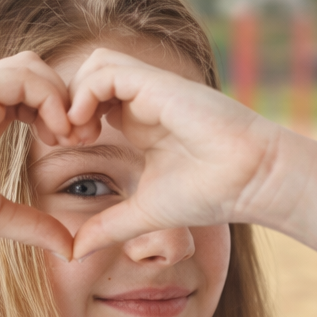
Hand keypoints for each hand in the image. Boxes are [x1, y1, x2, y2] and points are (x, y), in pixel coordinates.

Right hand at [0, 52, 97, 256]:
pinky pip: (22, 75)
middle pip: (39, 72)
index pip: (36, 94)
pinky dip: (49, 98)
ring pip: (33, 66)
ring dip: (62, 97)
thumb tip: (70, 247)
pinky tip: (54, 133)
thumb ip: (33, 225)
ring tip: (68, 137)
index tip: (76, 148)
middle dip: (70, 100)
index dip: (64, 114)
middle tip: (83, 139)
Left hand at [61, 48, 292, 258]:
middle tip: (65, 141)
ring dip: (74, 96)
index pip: (91, 101)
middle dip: (66, 104)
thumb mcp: (145, 213)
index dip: (70, 120)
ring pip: (95, 65)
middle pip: (88, 77)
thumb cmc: (210, 194)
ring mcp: (151, 89)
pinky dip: (86, 93)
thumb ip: (109, 227)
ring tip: (76, 135)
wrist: (251, 178)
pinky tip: (88, 127)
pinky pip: (106, 69)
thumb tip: (76, 252)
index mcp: (140, 122)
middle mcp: (144, 101)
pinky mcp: (158, 84)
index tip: (67, 153)